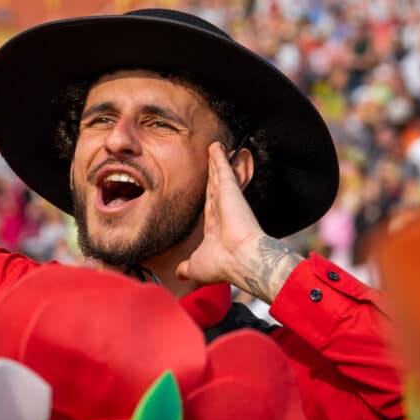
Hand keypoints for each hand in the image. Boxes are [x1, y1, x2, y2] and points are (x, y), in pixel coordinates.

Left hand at [176, 142, 301, 302]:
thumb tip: (179, 272)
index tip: (210, 187)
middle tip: (215, 160)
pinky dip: (218, 157)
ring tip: (216, 148)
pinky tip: (215, 146)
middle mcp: (223, 211)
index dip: (210, 196)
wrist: (239, 260)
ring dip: (218, 162)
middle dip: (215, 174)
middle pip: (216, 186)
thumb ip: (186, 267)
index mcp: (216, 227)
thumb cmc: (222, 265)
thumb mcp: (196, 267)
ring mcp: (227, 199)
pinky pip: (222, 168)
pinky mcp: (229, 190)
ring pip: (219, 176)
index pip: (210, 206)